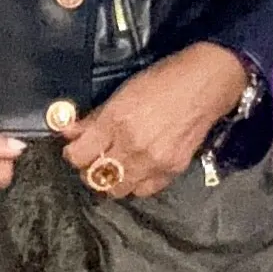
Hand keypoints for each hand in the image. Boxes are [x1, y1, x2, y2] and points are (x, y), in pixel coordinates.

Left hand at [59, 43, 248, 198]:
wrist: (204, 85)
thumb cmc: (160, 80)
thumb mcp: (122, 93)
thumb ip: (94, 117)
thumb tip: (68, 131)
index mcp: (116, 121)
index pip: (79, 155)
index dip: (72, 154)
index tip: (75, 149)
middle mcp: (132, 146)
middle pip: (96, 177)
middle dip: (89, 169)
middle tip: (94, 158)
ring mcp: (153, 162)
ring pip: (118, 190)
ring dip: (111, 180)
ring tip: (115, 165)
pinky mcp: (171, 171)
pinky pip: (143, 190)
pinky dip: (136, 184)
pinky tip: (137, 169)